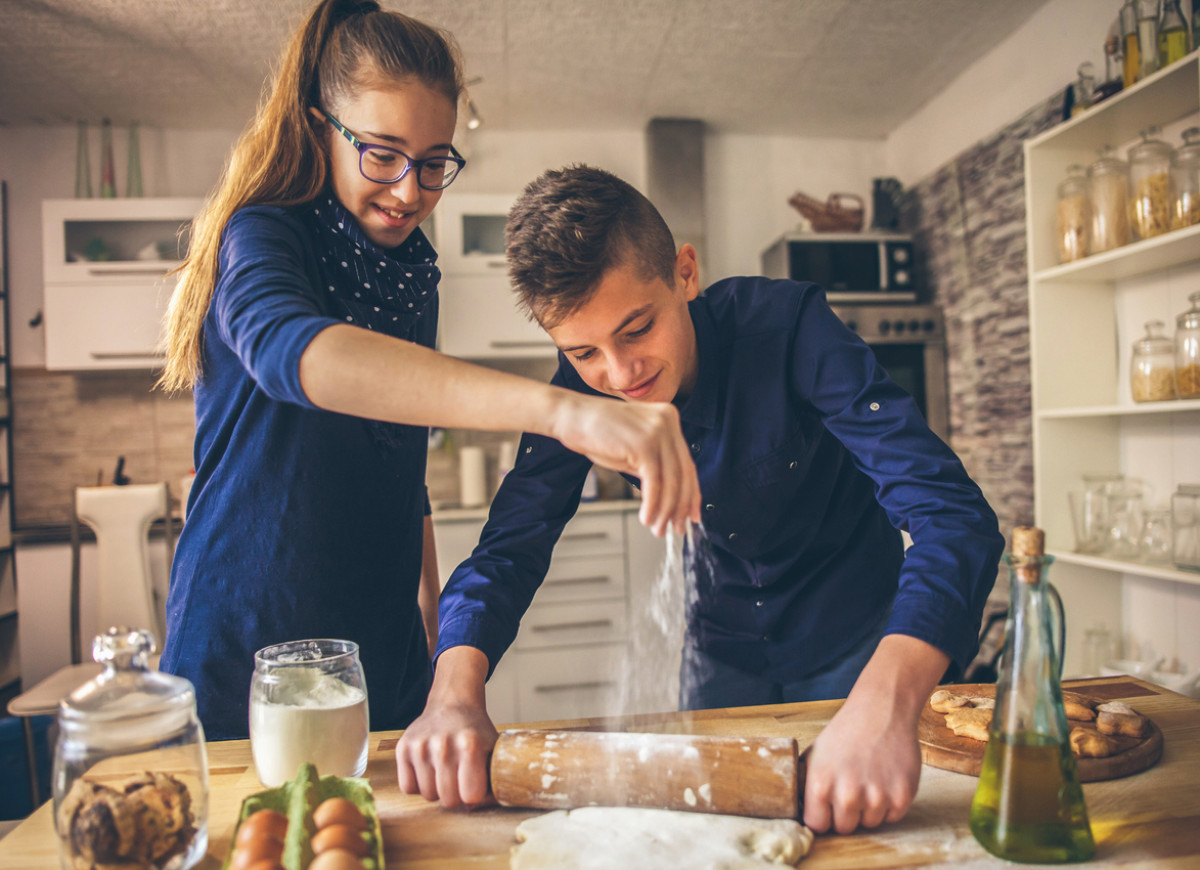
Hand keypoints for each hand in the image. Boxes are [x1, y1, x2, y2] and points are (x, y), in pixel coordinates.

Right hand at [396, 646, 495, 808]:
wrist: (452, 704)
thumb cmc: (475, 732)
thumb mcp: (493, 750)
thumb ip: (491, 779)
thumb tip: (472, 807)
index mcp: (470, 745)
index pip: (470, 796)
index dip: (474, 794)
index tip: (474, 784)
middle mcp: (443, 745)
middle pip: (448, 800)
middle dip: (456, 795)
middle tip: (459, 778)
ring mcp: (420, 746)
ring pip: (427, 795)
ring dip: (437, 789)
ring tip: (444, 770)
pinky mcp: (403, 748)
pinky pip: (408, 787)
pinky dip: (418, 784)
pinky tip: (428, 769)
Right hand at [549, 393, 699, 535]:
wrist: (570, 416)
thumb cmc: (596, 433)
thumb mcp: (633, 449)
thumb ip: (653, 466)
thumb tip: (670, 498)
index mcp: (669, 418)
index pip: (687, 463)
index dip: (691, 493)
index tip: (691, 515)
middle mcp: (668, 421)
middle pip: (684, 473)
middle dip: (681, 506)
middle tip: (676, 528)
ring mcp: (658, 431)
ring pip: (671, 481)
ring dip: (665, 510)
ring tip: (658, 529)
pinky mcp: (645, 444)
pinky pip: (655, 483)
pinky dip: (652, 505)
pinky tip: (646, 519)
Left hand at [802, 694, 921, 833]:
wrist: (881, 710)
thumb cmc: (845, 733)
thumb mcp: (814, 755)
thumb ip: (806, 786)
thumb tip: (797, 811)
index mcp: (820, 785)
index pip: (817, 826)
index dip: (823, 816)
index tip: (828, 808)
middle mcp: (848, 794)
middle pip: (845, 828)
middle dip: (847, 813)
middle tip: (851, 788)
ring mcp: (877, 797)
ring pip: (870, 824)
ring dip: (870, 808)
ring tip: (869, 778)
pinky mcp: (902, 796)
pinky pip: (892, 817)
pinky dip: (890, 804)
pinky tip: (885, 778)